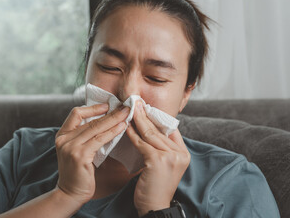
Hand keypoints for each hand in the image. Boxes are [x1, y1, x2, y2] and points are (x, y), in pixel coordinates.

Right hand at [55, 104, 129, 204]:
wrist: (70, 193)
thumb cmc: (77, 172)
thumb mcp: (76, 150)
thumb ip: (83, 136)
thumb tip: (103, 121)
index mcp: (62, 135)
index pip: (76, 113)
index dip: (92, 108)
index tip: (107, 105)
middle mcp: (64, 139)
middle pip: (89, 120)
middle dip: (109, 112)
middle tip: (124, 107)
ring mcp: (70, 147)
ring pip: (96, 128)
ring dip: (113, 120)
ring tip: (126, 115)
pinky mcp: (79, 155)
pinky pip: (99, 140)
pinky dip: (112, 132)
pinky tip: (122, 128)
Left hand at [126, 101, 190, 216]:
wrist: (155, 207)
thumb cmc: (156, 186)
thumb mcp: (165, 165)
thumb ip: (162, 147)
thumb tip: (149, 128)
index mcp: (184, 153)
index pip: (170, 129)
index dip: (157, 116)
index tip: (145, 107)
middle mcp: (180, 153)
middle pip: (159, 129)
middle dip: (145, 114)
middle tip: (136, 102)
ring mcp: (170, 156)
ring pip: (150, 133)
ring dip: (137, 120)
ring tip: (129, 109)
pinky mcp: (157, 160)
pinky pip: (141, 143)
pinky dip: (132, 134)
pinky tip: (125, 126)